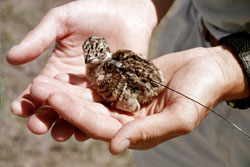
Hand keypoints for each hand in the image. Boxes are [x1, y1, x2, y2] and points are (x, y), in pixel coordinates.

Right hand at [7, 0, 163, 140]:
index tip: (18, 108)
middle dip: (47, 116)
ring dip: (71, 123)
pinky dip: (98, 119)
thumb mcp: (61, 22)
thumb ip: (39, 39)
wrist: (126, 11)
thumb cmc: (92, 12)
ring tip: (61, 134)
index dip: (29, 99)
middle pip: (60, 104)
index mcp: (60, 70)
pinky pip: (107, 108)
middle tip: (37, 127)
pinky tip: (89, 129)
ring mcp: (97, 89)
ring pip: (82, 111)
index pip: (41, 89)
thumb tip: (11, 58)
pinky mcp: (118, 90)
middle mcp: (77, 84)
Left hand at [29, 46, 248, 153]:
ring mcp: (126, 102)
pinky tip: (65, 72)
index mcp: (139, 133)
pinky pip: (101, 84)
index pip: (101, 127)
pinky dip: (83, 80)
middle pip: (90, 113)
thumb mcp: (181, 115)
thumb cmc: (202, 93)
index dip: (77, 114)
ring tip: (43, 80)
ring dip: (68, 91)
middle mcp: (128, 120)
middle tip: (38, 89)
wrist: (208, 70)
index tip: (53, 100)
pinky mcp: (126, 86)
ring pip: (91, 99)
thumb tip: (115, 148)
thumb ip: (149, 132)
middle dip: (64, 103)